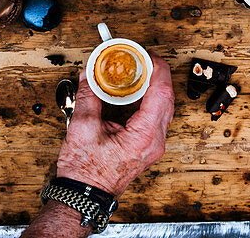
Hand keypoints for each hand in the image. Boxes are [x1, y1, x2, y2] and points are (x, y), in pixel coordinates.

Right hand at [55, 52, 174, 196]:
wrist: (83, 196)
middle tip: (142, 58)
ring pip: (164, 107)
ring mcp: (153, 146)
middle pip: (167, 98)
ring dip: (153, 87)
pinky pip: (156, 117)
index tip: (148, 53)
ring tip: (138, 71)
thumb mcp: (83, 127)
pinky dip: (149, 100)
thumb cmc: (85, 172)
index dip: (157, 68)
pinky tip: (135, 91)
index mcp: (144, 136)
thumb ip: (88, 95)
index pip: (162, 93)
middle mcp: (155, 142)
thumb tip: (89, 74)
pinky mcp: (147, 147)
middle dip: (156, 74)